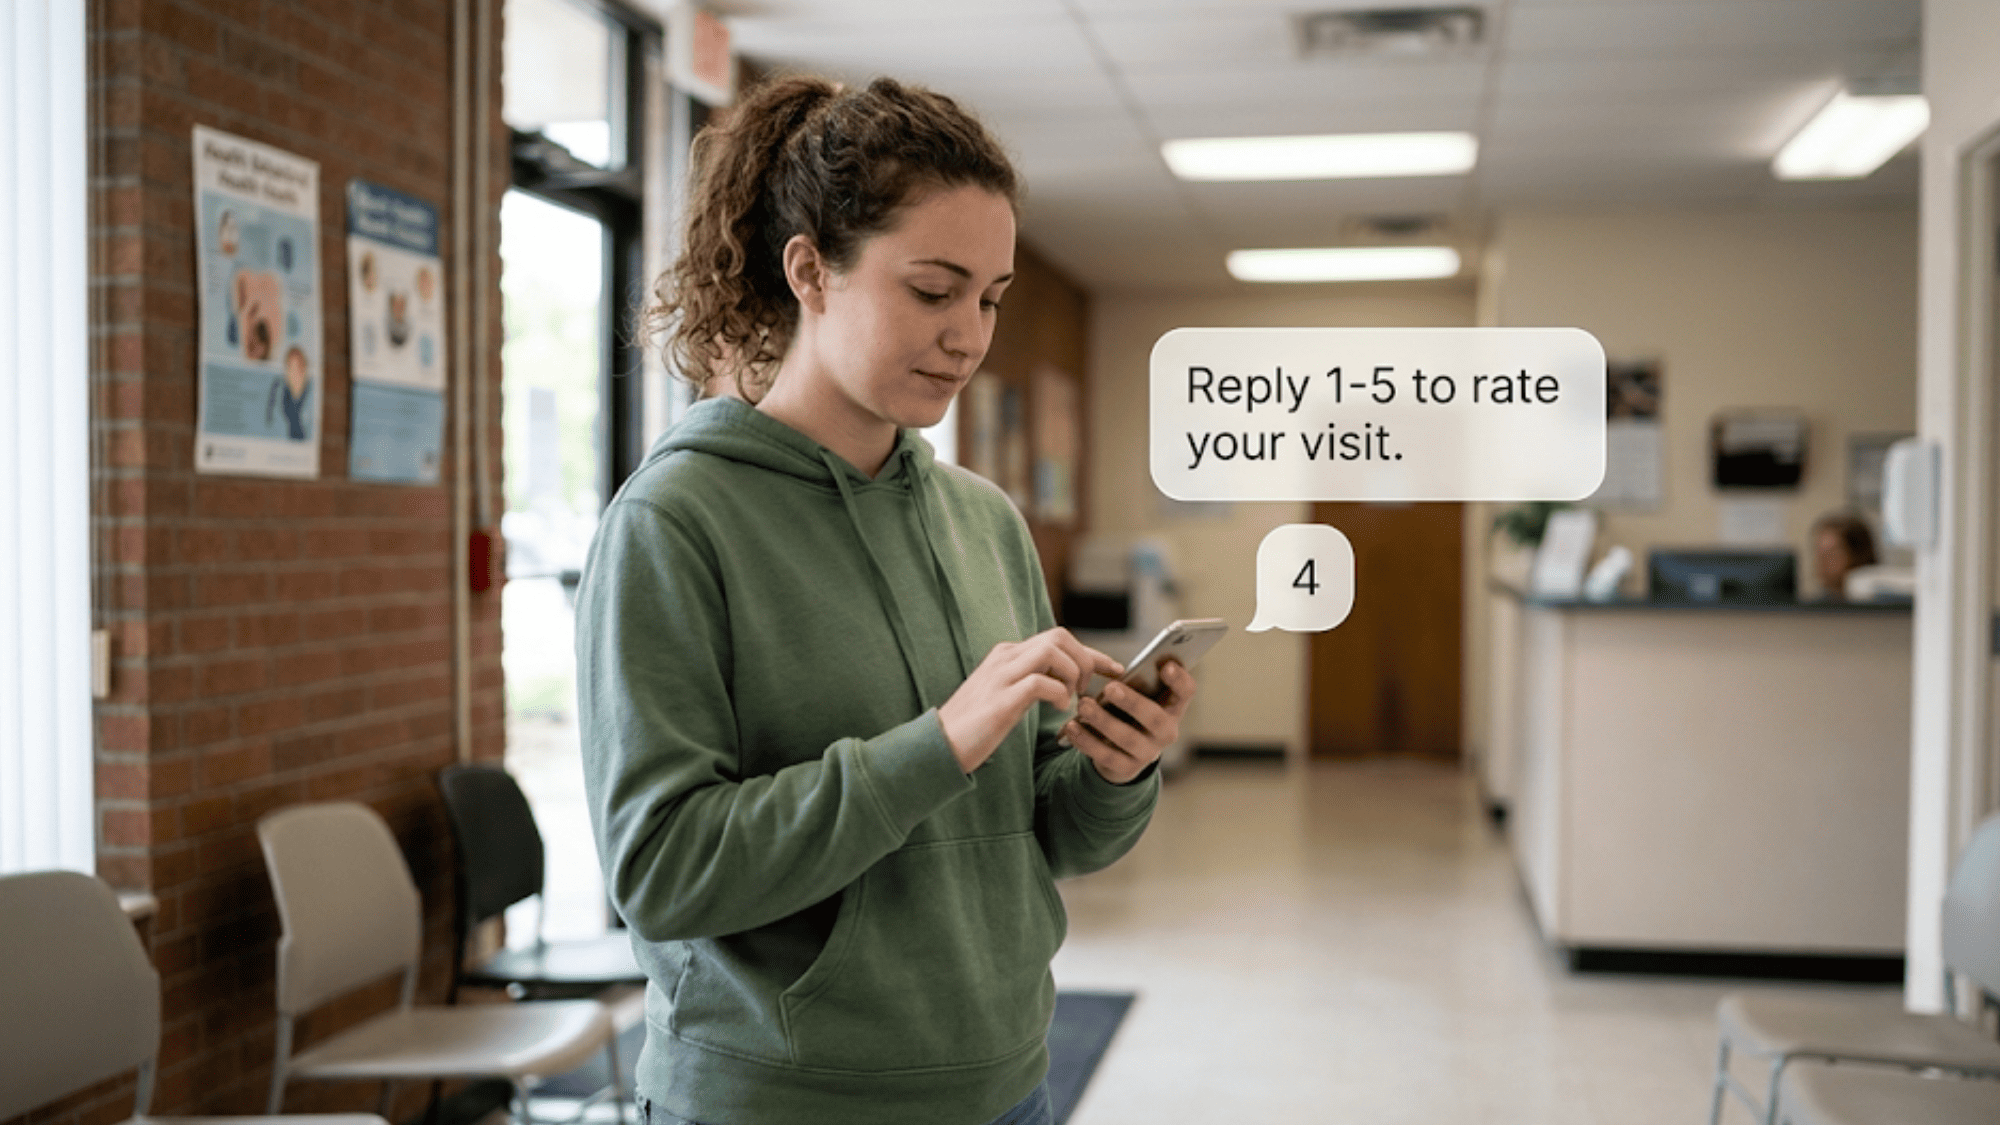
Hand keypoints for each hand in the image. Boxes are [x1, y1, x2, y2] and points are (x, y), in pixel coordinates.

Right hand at [939, 628, 1123, 773]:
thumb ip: (1030, 683)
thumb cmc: (975, 726)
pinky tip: (1059, 711)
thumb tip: (1061, 683)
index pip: (1058, 639)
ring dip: (1073, 675)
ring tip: (1071, 700)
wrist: (939, 746)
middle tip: (1084, 691)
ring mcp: (1001, 675)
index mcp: (1008, 654)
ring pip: (1053, 650)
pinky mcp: (1001, 698)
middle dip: (1084, 661)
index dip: (1093, 653)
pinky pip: (1041, 682)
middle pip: (1060, 636)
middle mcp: (1005, 657)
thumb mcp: (1007, 696)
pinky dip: (1059, 694)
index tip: (1116, 670)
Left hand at [1062, 658, 1196, 784]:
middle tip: (1110, 688)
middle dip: (1132, 702)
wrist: (1122, 752)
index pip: (1186, 692)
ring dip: (1103, 720)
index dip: (1179, 680)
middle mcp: (1166, 732)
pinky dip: (1087, 741)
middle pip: (1154, 718)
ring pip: (1127, 738)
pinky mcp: (1126, 768)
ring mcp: (1148, 752)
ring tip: (1083, 705)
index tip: (1165, 666)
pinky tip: (1072, 727)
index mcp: (1172, 707)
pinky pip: (1106, 755)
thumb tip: (1115, 669)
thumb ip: (1135, 681)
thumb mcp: (1137, 695)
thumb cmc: (1129, 712)